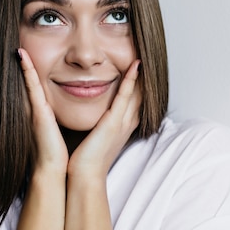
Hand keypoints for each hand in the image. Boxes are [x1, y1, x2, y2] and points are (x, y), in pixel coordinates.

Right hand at [18, 48, 68, 174]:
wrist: (52, 170)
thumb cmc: (58, 155)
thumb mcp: (59, 131)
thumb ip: (57, 121)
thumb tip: (70, 111)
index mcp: (44, 111)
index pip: (40, 85)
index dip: (33, 71)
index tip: (29, 55)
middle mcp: (37, 107)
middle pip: (32, 80)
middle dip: (26, 64)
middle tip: (20, 44)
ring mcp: (35, 108)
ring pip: (30, 79)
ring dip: (25, 63)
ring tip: (19, 44)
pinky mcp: (37, 111)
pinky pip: (32, 85)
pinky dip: (26, 70)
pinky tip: (21, 55)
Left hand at [67, 59, 141, 179]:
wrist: (84, 175)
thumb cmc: (85, 159)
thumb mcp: (94, 137)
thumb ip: (96, 125)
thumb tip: (92, 116)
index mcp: (122, 126)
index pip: (133, 100)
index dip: (138, 83)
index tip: (137, 67)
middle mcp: (127, 123)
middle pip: (141, 94)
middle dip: (144, 76)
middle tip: (146, 55)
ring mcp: (123, 122)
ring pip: (136, 92)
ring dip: (140, 74)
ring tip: (143, 54)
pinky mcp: (115, 122)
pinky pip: (125, 96)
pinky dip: (131, 80)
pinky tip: (135, 66)